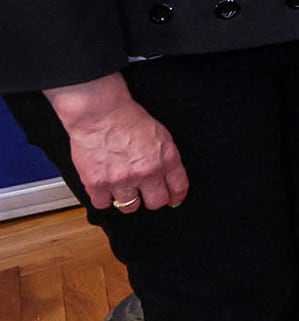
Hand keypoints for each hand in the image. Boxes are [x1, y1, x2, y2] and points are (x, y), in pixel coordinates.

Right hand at [44, 73, 188, 214]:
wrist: (100, 113)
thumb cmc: (128, 119)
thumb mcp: (161, 136)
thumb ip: (167, 159)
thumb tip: (170, 181)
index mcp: (166, 159)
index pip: (178, 189)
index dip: (175, 196)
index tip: (171, 199)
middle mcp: (146, 172)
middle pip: (156, 203)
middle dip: (151, 199)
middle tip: (144, 193)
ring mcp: (122, 180)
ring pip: (129, 207)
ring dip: (126, 199)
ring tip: (121, 186)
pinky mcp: (98, 184)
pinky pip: (103, 204)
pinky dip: (103, 198)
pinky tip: (104, 187)